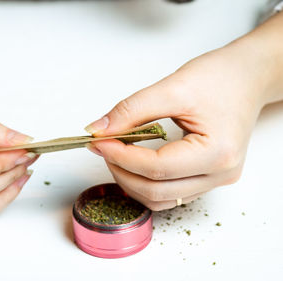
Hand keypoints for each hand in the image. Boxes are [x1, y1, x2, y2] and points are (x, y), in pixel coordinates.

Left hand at [84, 42, 274, 210]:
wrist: (246, 77)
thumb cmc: (219, 78)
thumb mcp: (172, 87)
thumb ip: (131, 110)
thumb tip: (98, 130)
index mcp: (217, 153)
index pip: (156, 168)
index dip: (120, 157)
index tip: (98, 141)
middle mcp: (220, 174)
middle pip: (156, 190)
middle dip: (121, 171)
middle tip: (102, 146)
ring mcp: (216, 180)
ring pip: (161, 198)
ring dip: (131, 181)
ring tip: (115, 154)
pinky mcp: (208, 178)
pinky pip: (169, 193)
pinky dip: (145, 182)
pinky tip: (132, 162)